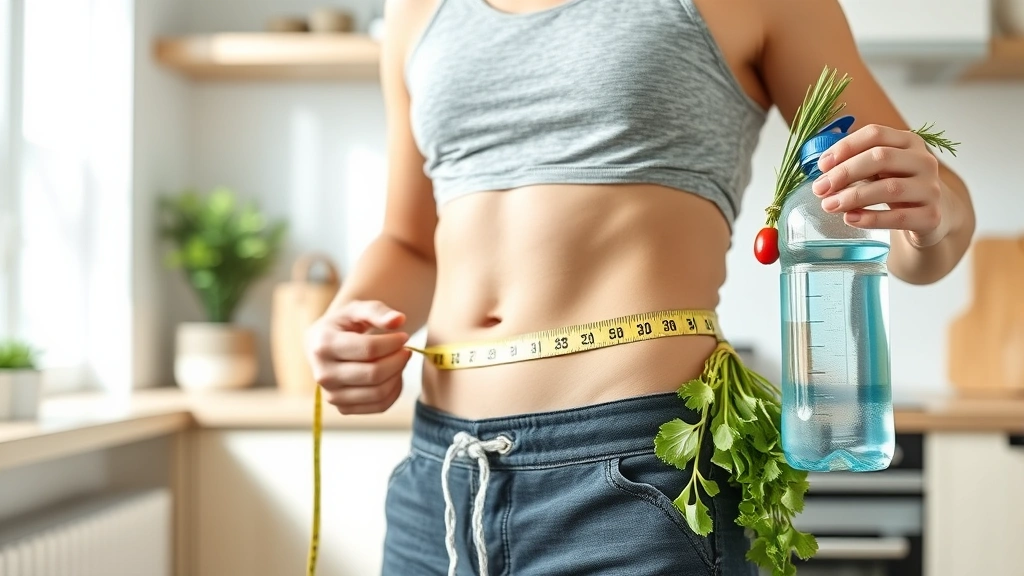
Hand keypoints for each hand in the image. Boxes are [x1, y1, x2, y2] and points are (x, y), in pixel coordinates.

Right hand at [305, 300, 411, 414]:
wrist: (326, 345)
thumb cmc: (345, 324)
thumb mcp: (357, 309)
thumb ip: (378, 311)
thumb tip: (400, 320)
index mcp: (323, 344)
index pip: (369, 349)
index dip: (394, 343)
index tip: (404, 337)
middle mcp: (323, 374)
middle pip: (374, 374)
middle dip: (398, 360)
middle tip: (405, 350)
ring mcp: (331, 395)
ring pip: (378, 393)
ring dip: (398, 376)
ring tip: (399, 361)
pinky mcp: (342, 408)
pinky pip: (379, 406)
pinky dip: (394, 391)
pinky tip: (394, 375)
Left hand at [812, 124, 947, 247]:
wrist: (927, 216)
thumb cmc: (896, 186)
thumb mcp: (880, 168)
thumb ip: (855, 162)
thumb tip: (823, 168)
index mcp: (909, 141)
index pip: (875, 134)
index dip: (845, 147)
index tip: (822, 165)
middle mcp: (924, 161)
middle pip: (881, 158)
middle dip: (845, 173)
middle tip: (820, 188)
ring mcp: (930, 188)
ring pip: (890, 188)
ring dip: (854, 197)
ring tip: (829, 205)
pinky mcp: (931, 216)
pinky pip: (898, 217)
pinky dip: (871, 218)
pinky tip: (850, 219)